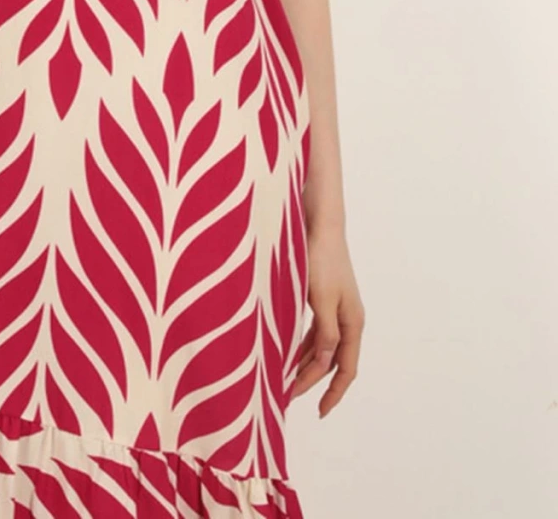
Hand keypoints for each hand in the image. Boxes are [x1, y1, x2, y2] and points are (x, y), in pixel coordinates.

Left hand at [288, 223, 364, 416]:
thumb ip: (325, 333)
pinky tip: (285, 351)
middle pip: (332, 361)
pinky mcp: (322, 298)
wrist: (319, 224)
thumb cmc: (321, 259)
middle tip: (287, 397)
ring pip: (321, 347)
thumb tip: (326, 362)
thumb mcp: (322, 299)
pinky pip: (314, 331)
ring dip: (305, 364)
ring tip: (283, 379)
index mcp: (353, 322)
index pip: (346, 369)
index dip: (334, 393)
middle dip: (312, 381)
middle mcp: (348, 319)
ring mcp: (336, 308)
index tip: (320, 412)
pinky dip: (302, 345)